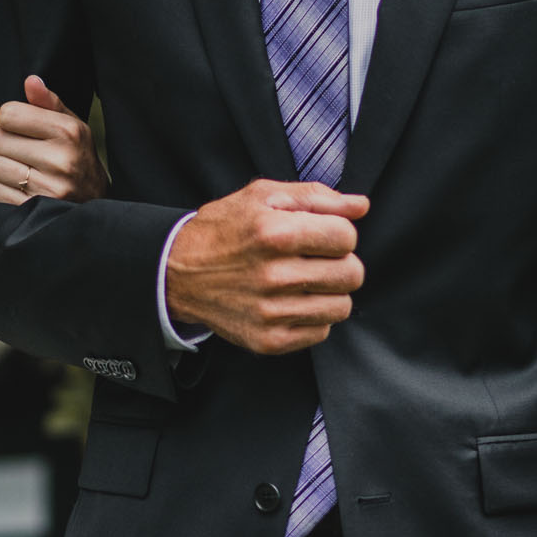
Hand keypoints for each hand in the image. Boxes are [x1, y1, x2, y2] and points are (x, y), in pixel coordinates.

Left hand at [0, 77, 108, 205]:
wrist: (94, 205)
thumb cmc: (77, 156)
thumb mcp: (72, 126)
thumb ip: (49, 103)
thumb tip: (31, 80)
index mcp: (68, 132)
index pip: (8, 113)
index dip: (10, 120)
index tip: (22, 129)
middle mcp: (60, 159)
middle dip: (4, 144)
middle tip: (21, 152)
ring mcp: (48, 187)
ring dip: (3, 168)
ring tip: (24, 171)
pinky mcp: (34, 209)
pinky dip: (2, 189)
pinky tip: (22, 189)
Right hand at [165, 179, 367, 351]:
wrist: (177, 273)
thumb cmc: (223, 229)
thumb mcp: (262, 196)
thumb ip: (315, 197)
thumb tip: (360, 206)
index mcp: (274, 233)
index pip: (346, 237)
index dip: (337, 232)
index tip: (320, 234)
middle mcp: (273, 275)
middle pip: (351, 274)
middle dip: (340, 262)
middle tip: (315, 259)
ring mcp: (270, 312)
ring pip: (341, 306)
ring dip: (329, 292)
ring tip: (303, 281)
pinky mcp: (268, 340)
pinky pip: (321, 332)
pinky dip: (312, 316)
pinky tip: (290, 301)